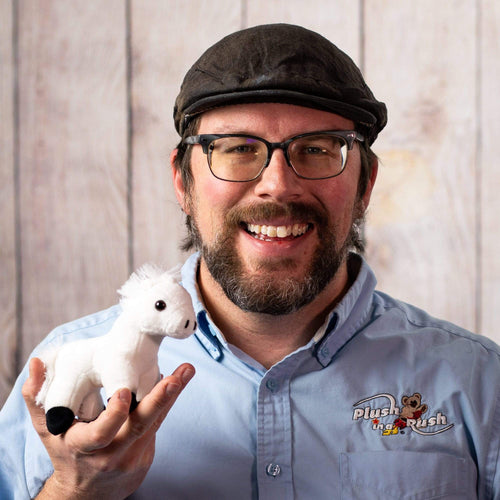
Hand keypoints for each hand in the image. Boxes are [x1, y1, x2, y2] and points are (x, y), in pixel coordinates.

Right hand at [22, 357, 194, 499]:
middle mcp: (110, 455)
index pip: (100, 434)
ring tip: (186, 370)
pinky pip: (157, 425)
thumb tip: (36, 362)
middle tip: (176, 377)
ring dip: (173, 395)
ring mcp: (132, 458)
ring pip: (154, 423)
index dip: (113, 415)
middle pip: (138, 427)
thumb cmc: (65, 450)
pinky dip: (165, 403)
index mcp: (83, 448)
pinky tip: (175, 382)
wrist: (85, 493)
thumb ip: (37, 396)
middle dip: (159, 400)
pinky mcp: (146, 457)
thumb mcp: (47, 427)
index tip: (123, 392)